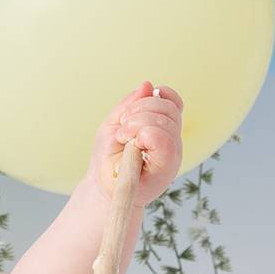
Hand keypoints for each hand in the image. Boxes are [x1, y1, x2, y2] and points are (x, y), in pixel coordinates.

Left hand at [87, 81, 183, 206]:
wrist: (102, 187)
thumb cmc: (108, 159)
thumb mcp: (114, 124)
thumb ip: (130, 104)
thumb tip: (147, 85)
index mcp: (163, 128)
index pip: (172, 101)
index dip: (156, 96)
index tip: (132, 110)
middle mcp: (172, 139)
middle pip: (168, 107)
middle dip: (139, 110)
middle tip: (122, 129)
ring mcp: (172, 153)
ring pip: (166, 121)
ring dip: (138, 123)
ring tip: (123, 137)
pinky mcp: (168, 167)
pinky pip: (165, 140)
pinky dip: (144, 134)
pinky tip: (130, 143)